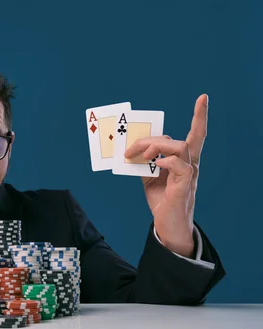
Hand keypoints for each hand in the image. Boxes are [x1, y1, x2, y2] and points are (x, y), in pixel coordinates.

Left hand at [124, 94, 207, 256]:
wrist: (167, 227)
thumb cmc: (162, 201)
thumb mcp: (149, 178)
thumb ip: (145, 163)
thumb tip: (132, 151)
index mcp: (182, 161)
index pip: (196, 135)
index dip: (199, 117)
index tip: (202, 98)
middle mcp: (189, 165)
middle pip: (179, 139)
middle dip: (152, 139)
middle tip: (131, 150)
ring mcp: (188, 175)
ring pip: (180, 147)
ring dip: (156, 147)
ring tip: (140, 157)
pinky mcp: (183, 186)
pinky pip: (179, 165)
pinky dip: (165, 161)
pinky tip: (154, 165)